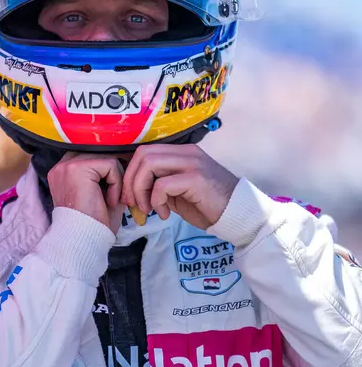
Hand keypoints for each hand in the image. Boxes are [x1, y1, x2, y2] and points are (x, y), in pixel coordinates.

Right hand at [48, 152, 123, 234]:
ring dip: (116, 180)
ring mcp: (67, 165)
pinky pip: (111, 165)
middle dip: (114, 172)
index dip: (108, 168)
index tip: (116, 186)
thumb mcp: (100, 192)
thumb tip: (127, 155)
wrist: (84, 242)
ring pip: (108, 158)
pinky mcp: (78, 168)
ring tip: (110, 200)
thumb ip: (107, 172)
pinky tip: (110, 202)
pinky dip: (117, 184)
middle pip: (101, 152)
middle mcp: (61, 165)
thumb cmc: (94, 223)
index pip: (93, 155)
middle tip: (116, 196)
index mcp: (64, 171)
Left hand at [121, 144, 238, 229]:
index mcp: (181, 153)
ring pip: (149, 164)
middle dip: (131, 181)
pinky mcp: (196, 178)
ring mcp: (192, 163)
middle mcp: (186, 152)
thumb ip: (160, 185)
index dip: (131, 173)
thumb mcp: (178, 193)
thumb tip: (135, 191)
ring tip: (148, 209)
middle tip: (134, 204)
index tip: (130, 196)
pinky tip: (165, 214)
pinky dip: (156, 200)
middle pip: (143, 154)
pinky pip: (163, 184)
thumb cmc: (208, 205)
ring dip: (141, 189)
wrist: (238, 215)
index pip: (145, 152)